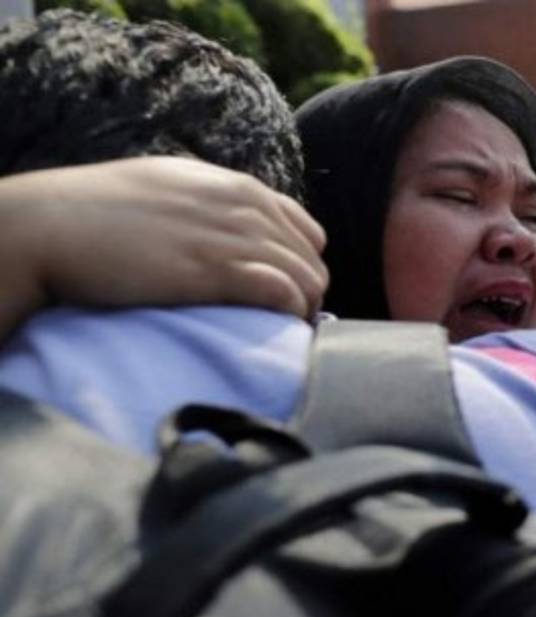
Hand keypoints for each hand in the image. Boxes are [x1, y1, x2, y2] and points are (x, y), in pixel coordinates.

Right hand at [1, 157, 327, 330]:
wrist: (50, 224)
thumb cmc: (99, 212)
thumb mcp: (169, 190)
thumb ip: (209, 205)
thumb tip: (230, 235)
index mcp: (237, 187)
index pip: (305, 230)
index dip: (301, 265)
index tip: (286, 292)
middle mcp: (243, 207)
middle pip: (311, 259)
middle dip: (307, 293)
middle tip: (288, 324)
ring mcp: (231, 237)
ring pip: (306, 278)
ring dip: (303, 309)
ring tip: (283, 335)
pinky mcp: (214, 271)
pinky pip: (283, 294)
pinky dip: (289, 315)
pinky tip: (276, 330)